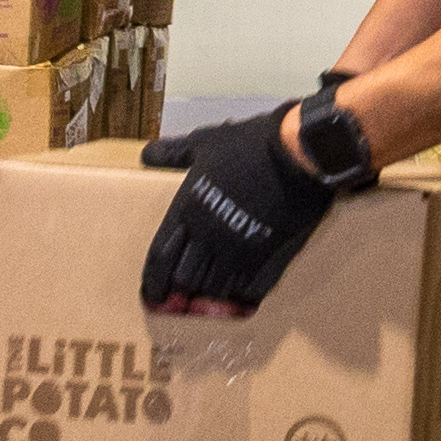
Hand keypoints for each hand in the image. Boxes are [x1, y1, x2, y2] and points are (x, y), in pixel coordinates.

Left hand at [137, 106, 353, 318]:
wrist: (295, 153)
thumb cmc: (248, 145)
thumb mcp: (205, 143)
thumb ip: (173, 153)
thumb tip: (145, 155)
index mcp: (187, 208)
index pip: (160, 255)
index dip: (153, 279)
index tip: (152, 295)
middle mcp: (207, 234)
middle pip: (184, 276)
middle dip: (180, 288)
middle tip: (180, 297)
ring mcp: (236, 246)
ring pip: (213, 285)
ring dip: (208, 291)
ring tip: (209, 293)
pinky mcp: (264, 253)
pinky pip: (244, 285)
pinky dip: (237, 291)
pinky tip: (237, 291)